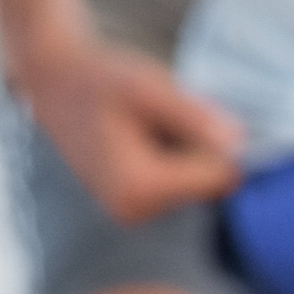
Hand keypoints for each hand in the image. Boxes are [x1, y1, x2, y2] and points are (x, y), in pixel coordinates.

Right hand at [13, 26, 245, 221]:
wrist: (54, 83)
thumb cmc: (100, 80)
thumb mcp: (149, 88)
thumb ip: (194, 117)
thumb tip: (239, 144)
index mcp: (139, 188)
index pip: (219, 176)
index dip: (219, 140)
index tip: (189, 113)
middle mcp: (134, 212)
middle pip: (208, 184)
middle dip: (201, 148)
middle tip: (164, 116)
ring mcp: (130, 213)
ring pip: (195, 184)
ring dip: (188, 152)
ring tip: (150, 124)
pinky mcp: (131, 205)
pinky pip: (177, 184)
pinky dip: (174, 159)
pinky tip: (146, 136)